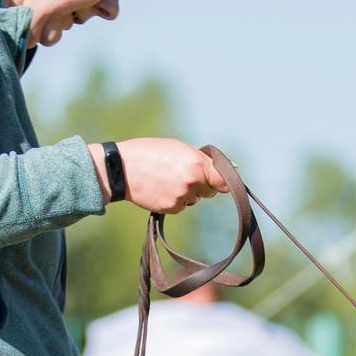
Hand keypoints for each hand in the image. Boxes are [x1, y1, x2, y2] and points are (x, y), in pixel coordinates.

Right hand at [92, 139, 226, 213]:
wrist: (122, 168)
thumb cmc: (152, 152)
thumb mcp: (180, 148)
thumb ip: (203, 159)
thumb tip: (233, 166)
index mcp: (197, 162)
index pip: (224, 180)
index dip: (222, 181)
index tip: (220, 181)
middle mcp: (193, 181)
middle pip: (210, 191)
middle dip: (202, 184)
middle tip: (182, 173)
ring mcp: (182, 196)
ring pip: (195, 199)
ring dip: (187, 193)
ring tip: (166, 179)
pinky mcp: (172, 208)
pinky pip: (181, 206)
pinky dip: (175, 200)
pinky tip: (160, 188)